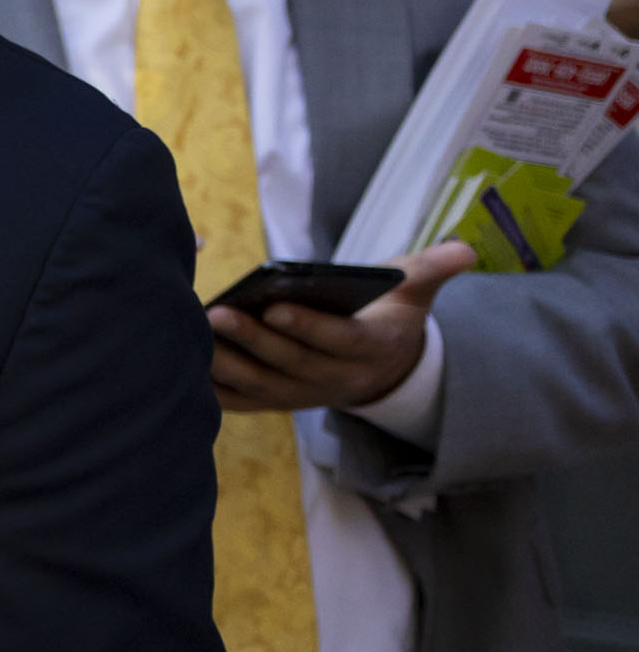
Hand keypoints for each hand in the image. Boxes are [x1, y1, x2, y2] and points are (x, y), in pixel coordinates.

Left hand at [210, 240, 468, 413]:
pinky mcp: (278, 402)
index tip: (276, 306)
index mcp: (371, 349)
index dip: (308, 326)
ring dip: (227, 365)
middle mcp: (338, 379)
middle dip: (255, 340)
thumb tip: (465, 250)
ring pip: (263, 386)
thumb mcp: (416, 290)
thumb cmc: (389, 313)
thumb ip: (433, 269)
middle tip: (218, 314)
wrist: (381, 365)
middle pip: (292, 363)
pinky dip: (215, 387)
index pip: (338, 340)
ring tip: (196, 334)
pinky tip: (185, 364)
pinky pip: (243, 400)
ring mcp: (305, 395)